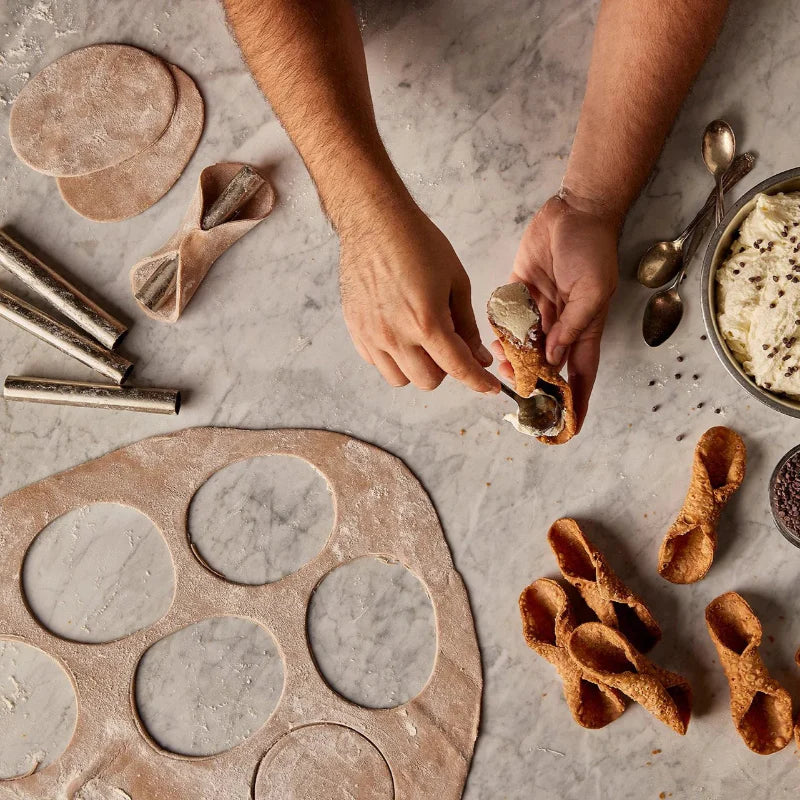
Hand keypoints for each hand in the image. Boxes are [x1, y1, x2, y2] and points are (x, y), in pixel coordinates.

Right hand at [338, 196, 499, 393]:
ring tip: (422, 341)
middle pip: (428, 381)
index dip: (478, 382)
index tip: (489, 388)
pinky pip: (377, 363)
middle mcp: (396, 335)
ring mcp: (372, 335)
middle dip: (445, 370)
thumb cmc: (417, 242)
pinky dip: (393, 357)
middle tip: (449, 345)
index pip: (458, 367)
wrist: (373, 221)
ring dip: (417, 368)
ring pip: (400, 379)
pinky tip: (400, 333)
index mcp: (426, 321)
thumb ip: (466, 324)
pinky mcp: (356, 330)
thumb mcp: (456, 281)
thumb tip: (477, 356)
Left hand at [492, 192, 619, 428]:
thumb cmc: (592, 250)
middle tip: (517, 391)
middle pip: (546, 364)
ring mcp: (539, 309)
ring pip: (522, 344)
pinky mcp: (519, 291)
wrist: (574, 210)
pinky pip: (506, 317)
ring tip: (500, 360)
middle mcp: (560, 324)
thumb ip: (572, 327)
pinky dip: (500, 329)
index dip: (575, 401)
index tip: (569, 427)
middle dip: (533, 382)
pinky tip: (492, 337)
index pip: (580, 373)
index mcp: (583, 328)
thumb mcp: (591, 291)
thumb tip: (554, 360)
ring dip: (511, 357)